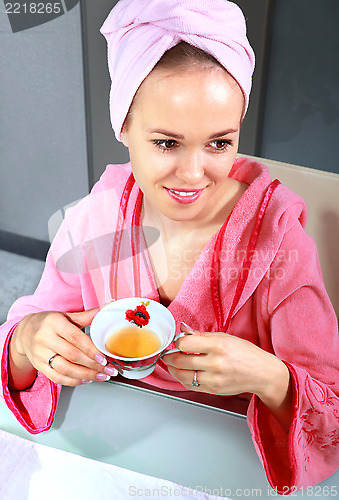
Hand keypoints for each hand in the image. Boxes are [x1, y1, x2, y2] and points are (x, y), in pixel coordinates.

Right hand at [9, 309, 117, 389]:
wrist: (24, 332)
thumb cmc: (49, 323)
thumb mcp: (66, 316)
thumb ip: (87, 316)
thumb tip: (108, 306)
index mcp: (54, 323)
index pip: (75, 338)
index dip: (91, 350)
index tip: (104, 358)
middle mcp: (45, 338)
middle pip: (72, 355)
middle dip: (93, 365)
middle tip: (108, 369)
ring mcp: (40, 354)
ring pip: (65, 369)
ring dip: (86, 375)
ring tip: (101, 376)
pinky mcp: (39, 366)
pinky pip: (57, 377)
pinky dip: (73, 381)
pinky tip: (86, 379)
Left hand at [163, 322, 292, 430]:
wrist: (262, 373)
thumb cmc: (245, 353)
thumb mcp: (224, 337)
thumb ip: (200, 334)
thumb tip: (183, 327)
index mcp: (218, 345)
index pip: (185, 343)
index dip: (177, 341)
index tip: (177, 341)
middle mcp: (215, 363)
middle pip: (180, 360)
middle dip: (169, 357)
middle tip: (167, 354)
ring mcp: (214, 379)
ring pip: (182, 375)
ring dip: (172, 369)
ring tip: (172, 363)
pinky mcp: (213, 390)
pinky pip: (190, 385)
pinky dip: (182, 378)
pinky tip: (183, 372)